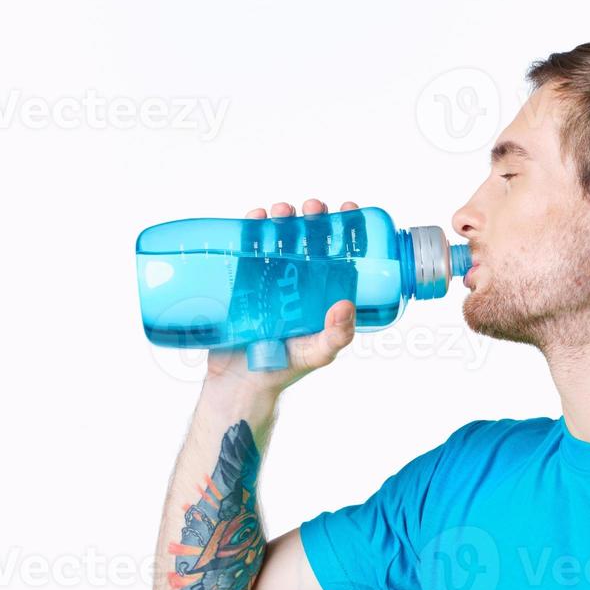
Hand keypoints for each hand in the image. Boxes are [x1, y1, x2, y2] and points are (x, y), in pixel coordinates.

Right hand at [204, 199, 359, 394]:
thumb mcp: (319, 353)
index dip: (345, 228)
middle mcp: (298, 279)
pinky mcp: (241, 279)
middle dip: (311, 216)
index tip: (349, 209)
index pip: (338, 252)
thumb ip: (337, 334)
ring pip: (278, 236)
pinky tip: (254, 218)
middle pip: (307, 237)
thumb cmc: (286, 368)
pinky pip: (246, 247)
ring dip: (281, 216)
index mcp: (322, 291)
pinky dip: (250, 228)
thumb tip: (346, 305)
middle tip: (312, 208)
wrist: (240, 381)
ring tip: (281, 211)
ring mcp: (269, 277)